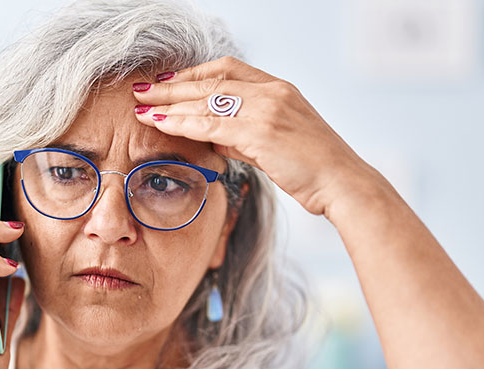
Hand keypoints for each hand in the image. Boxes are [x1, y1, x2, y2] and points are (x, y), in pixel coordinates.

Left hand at [132, 56, 389, 217]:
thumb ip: (244, 137)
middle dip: (172, 86)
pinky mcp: (261, 132)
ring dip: (169, 103)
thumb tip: (214, 137)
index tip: (168, 82)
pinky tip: (160, 124)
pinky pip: (211, 123)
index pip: (228, 69)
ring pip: (206, 100)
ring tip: (141, 107)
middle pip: (211, 81)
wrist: (342, 183)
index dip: (194, 74)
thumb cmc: (313, 169)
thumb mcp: (276, 145)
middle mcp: (273, 92)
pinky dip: (182, 122)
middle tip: (142, 90)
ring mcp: (267, 109)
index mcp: (279, 88)